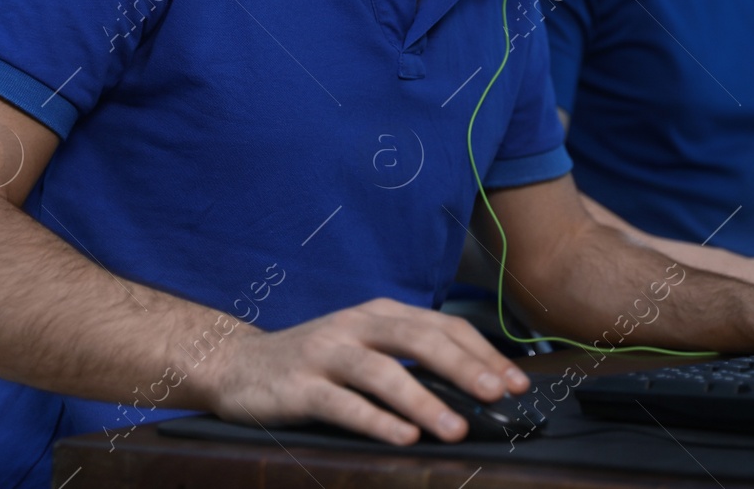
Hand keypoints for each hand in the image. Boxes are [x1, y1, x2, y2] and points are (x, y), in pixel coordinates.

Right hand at [206, 297, 531, 443]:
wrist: (237, 365)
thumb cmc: (315, 362)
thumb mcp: (364, 347)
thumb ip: (408, 359)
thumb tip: (471, 388)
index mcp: (380, 314)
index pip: (442, 326)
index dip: (482, 352)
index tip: (515, 381)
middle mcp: (356, 326)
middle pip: (419, 339)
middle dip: (464, 368)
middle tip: (497, 395)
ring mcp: (326, 353)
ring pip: (383, 372)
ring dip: (423, 401)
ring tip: (454, 428)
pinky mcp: (300, 386)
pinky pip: (343, 403)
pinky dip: (376, 420)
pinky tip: (403, 438)